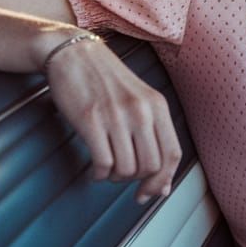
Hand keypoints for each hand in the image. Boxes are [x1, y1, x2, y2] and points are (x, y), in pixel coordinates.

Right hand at [44, 36, 181, 203]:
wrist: (73, 54)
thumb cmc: (106, 81)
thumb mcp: (139, 100)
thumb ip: (153, 135)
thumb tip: (163, 186)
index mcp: (157, 106)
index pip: (172, 154)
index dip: (163, 180)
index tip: (149, 193)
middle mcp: (141, 111)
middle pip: (151, 166)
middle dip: (136, 181)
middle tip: (120, 176)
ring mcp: (116, 116)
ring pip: (127, 169)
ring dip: (115, 178)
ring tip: (106, 169)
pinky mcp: (90, 120)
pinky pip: (103, 163)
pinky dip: (98, 175)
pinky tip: (93, 170)